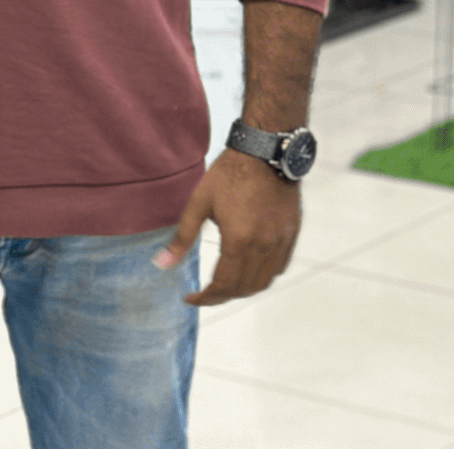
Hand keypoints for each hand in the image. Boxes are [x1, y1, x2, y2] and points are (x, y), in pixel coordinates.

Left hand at [155, 148, 301, 306]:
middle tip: (204, 293)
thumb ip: (183, 237)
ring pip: (264, 282)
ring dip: (243, 289)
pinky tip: (249, 269)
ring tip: (224, 284)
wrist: (265, 153)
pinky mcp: (291, 235)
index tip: (190, 299)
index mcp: (239, 241)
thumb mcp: (199, 202)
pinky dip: (263, 276)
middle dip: (222, 296)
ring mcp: (280, 242)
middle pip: (244, 288)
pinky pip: (279, 267)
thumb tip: (162, 264)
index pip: (223, 285)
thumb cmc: (229, 174)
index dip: (205, 298)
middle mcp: (263, 247)